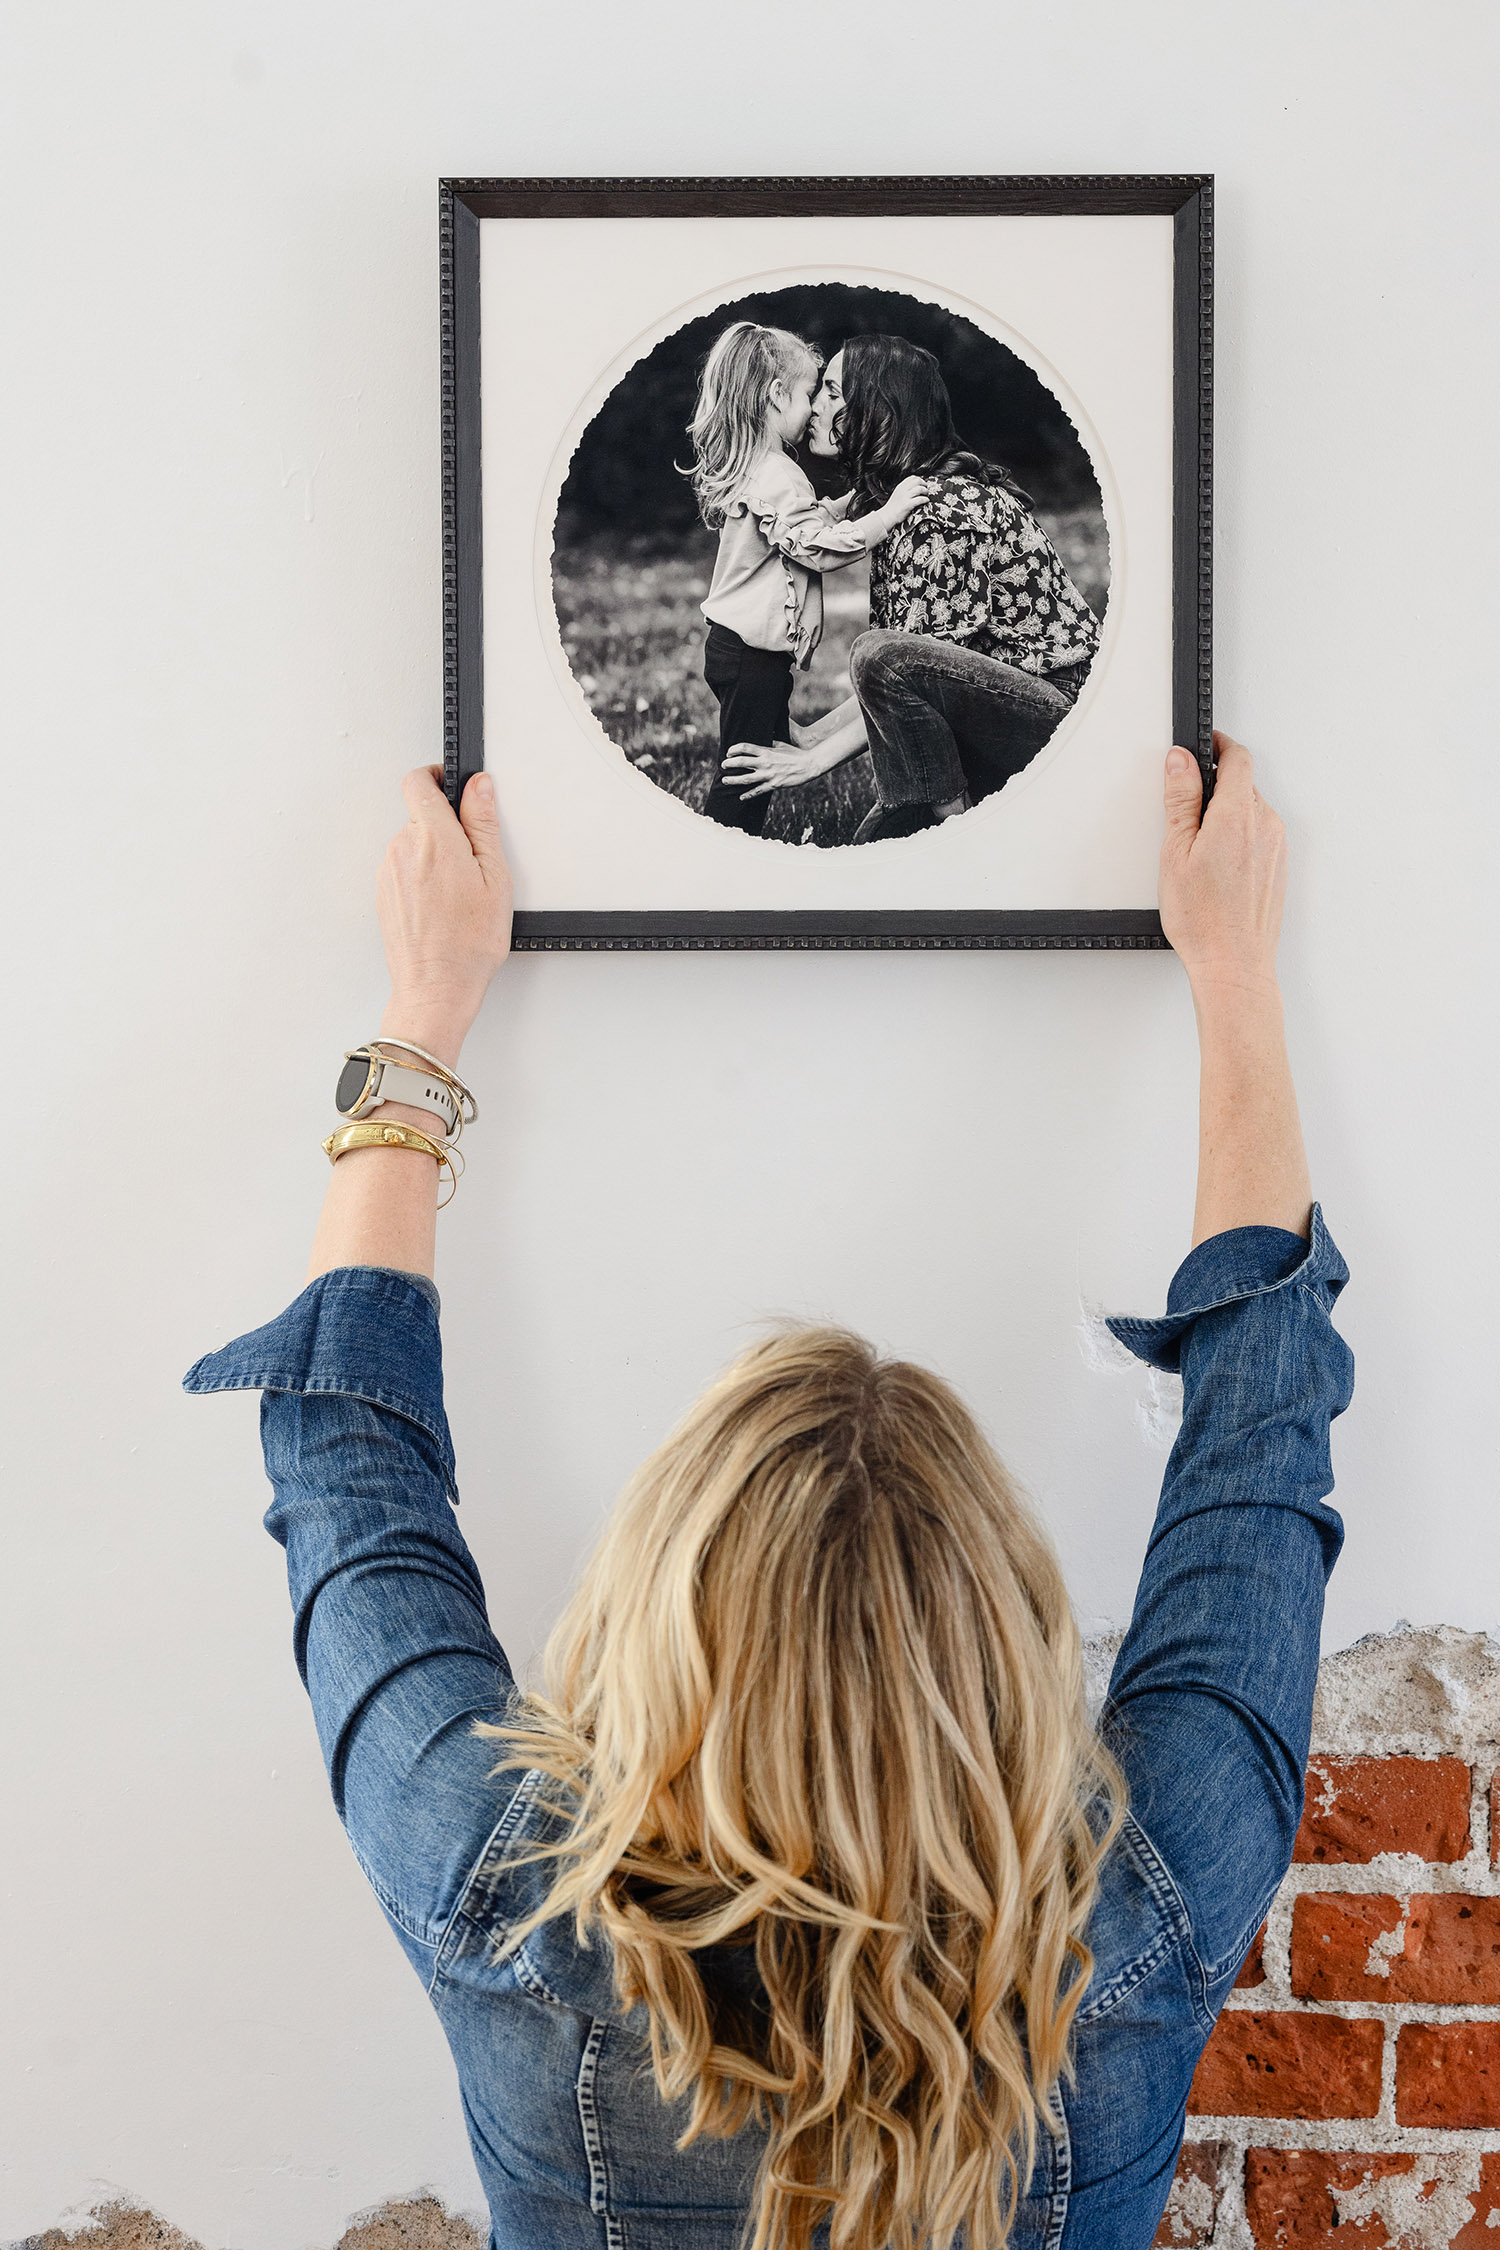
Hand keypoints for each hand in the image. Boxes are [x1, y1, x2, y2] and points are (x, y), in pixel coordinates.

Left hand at [376, 767, 512, 1066]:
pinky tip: (443, 907)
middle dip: (446, 828)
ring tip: (460, 892)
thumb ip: (483, 824)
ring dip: (434, 856)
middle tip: (474, 860)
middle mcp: (402, 849)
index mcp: (432, 837)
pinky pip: (404, 870)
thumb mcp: (495, 877)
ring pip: (412, 844)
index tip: (454, 785)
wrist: (435, 988)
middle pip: (420, 816)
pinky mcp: (383, 893)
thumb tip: (478, 786)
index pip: (418, 781)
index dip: (437, 777)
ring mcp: (388, 872)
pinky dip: (423, 878)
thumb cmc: (468, 943)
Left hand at [720, 739, 824, 800]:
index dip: (734, 749)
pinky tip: (741, 797)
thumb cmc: (795, 753)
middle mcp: (765, 762)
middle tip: (723, 765)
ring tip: (724, 780)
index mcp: (766, 751)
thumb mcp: (782, 744)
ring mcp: (768, 774)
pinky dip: (748, 795)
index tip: (728, 752)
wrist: (809, 765)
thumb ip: (770, 742)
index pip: (745, 748)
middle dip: (729, 764)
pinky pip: (757, 791)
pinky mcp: (774, 785)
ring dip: (733, 780)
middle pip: (741, 762)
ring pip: (746, 778)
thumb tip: (763, 736)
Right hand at [886, 474, 932, 521]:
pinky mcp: (908, 505)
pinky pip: (920, 499)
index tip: (922, 484)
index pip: (912, 478)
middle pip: (917, 481)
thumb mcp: (897, 494)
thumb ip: (904, 489)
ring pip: (919, 489)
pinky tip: (926, 501)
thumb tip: (914, 487)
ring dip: (925, 491)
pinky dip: (925, 499)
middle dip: (924, 484)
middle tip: (926, 489)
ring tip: (926, 495)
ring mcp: (905, 497)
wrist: (887, 516)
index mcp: (900, 486)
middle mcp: (903, 490)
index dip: (920, 480)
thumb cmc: (893, 507)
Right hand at [1159, 733, 1285, 997]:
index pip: (1238, 758)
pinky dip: (1240, 839)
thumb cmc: (1203, 919)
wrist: (1234, 963)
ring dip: (1228, 816)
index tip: (1204, 746)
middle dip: (1216, 788)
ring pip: (1253, 811)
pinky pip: (1260, 836)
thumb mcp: (1176, 851)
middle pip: (1244, 785)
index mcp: (1239, 815)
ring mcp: (1278, 846)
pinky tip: (1217, 869)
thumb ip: (1181, 799)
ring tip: (1199, 851)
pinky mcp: (1280, 866)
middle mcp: (1267, 825)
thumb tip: (1181, 761)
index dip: (1219, 746)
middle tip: (1186, 812)